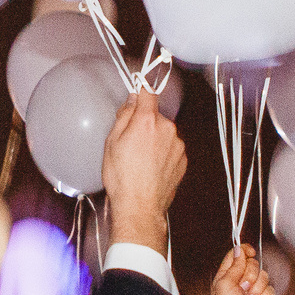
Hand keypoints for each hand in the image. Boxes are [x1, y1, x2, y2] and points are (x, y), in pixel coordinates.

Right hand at [99, 90, 183, 253]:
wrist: (140, 207)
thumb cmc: (122, 177)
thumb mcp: (112, 143)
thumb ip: (124, 117)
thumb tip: (132, 102)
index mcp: (147, 121)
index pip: (148, 94)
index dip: (142, 90)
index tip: (140, 87)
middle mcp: (167, 129)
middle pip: (155, 116)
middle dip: (145, 124)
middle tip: (130, 142)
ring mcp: (178, 145)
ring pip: (164, 133)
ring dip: (155, 140)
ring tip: (140, 160)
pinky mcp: (183, 160)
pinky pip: (171, 148)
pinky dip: (163, 153)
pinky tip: (150, 168)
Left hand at [208, 248, 273, 294]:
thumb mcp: (225, 285)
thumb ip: (234, 266)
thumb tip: (238, 250)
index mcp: (226, 277)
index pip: (236, 256)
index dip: (243, 251)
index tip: (250, 251)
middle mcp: (239, 282)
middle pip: (252, 264)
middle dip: (251, 276)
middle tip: (244, 289)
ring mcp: (252, 291)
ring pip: (264, 276)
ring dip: (258, 289)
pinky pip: (271, 290)